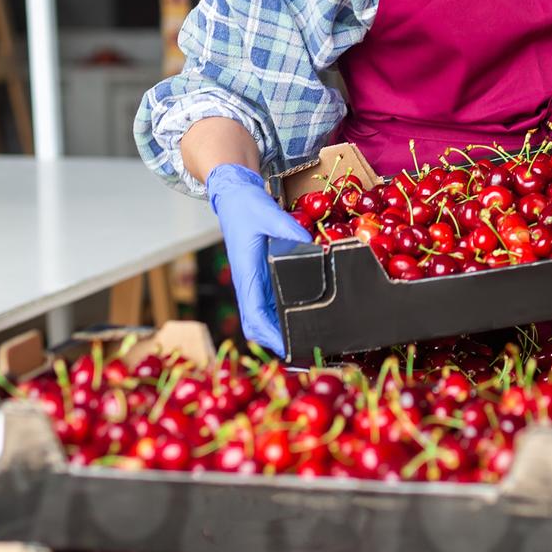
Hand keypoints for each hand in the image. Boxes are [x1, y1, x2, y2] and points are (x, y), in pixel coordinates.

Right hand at [206, 164, 310, 353]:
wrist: (235, 196)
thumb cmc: (247, 207)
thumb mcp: (270, 214)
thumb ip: (291, 231)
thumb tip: (316, 248)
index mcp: (246, 275)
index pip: (254, 315)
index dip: (270, 336)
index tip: (288, 349)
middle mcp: (249, 284)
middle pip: (258, 325)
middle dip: (277, 343)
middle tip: (305, 355)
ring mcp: (256, 283)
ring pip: (264, 318)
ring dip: (280, 333)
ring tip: (307, 344)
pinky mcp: (262, 277)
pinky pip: (272, 304)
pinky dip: (283, 319)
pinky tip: (302, 321)